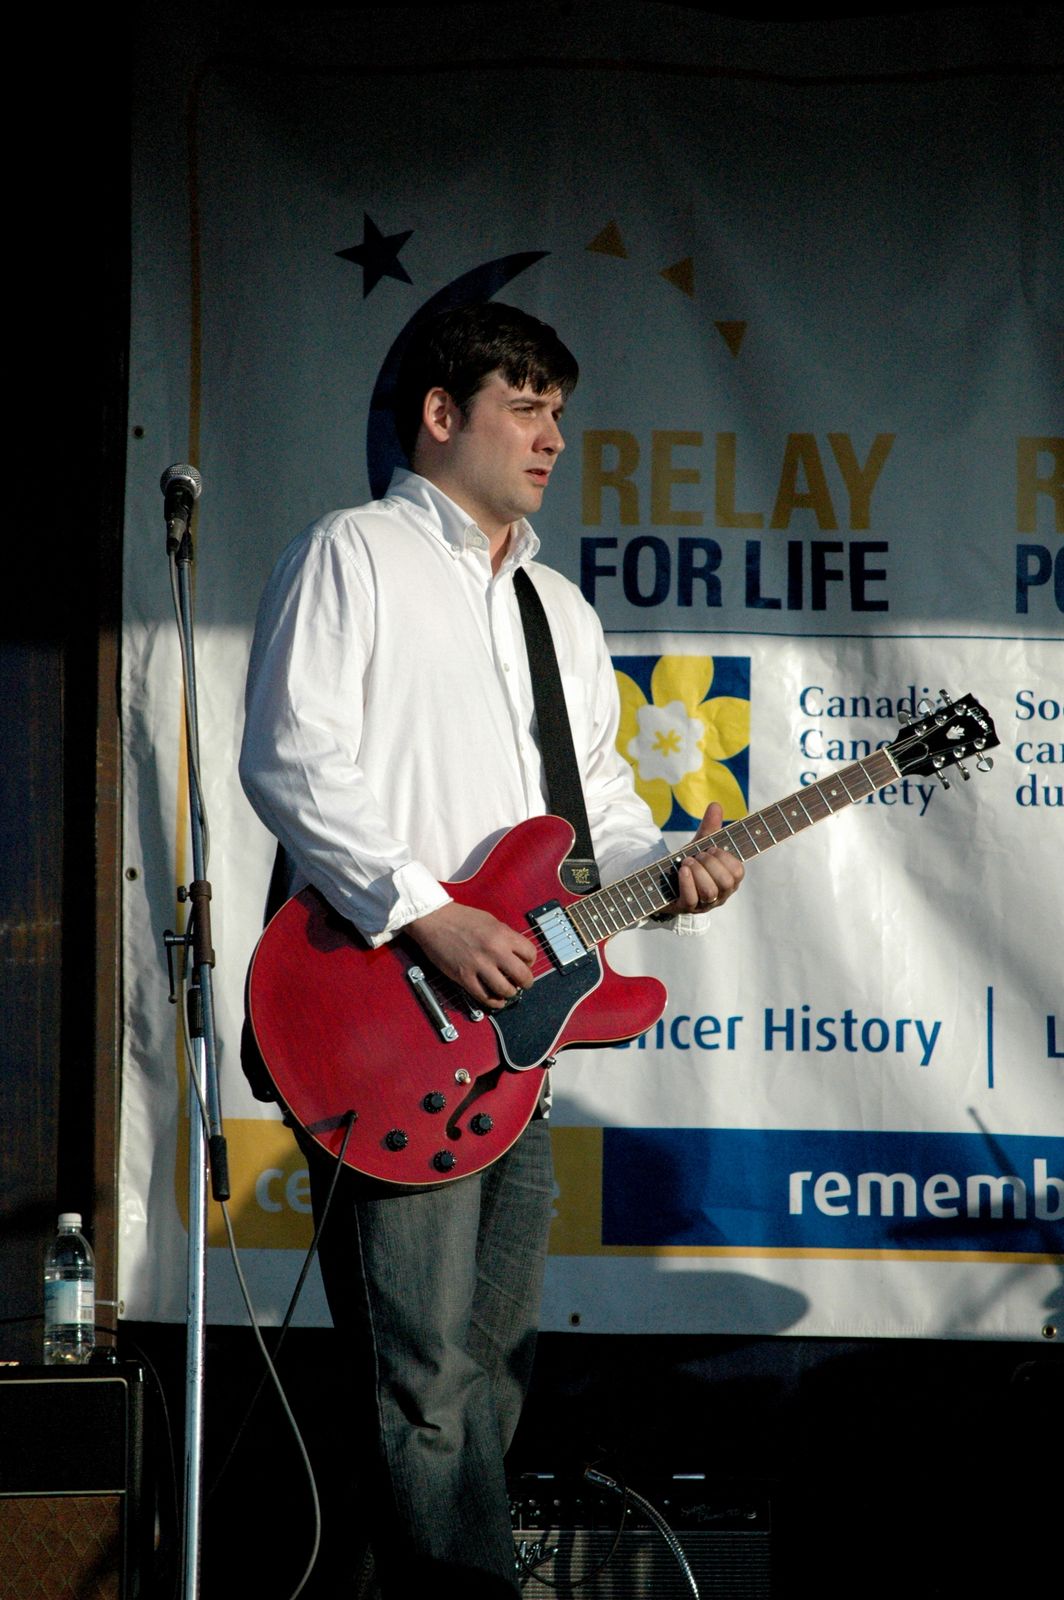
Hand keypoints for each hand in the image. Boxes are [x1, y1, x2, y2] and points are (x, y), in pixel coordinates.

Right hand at [407, 902, 536, 1009]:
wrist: (434, 919)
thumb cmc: (460, 917)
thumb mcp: (491, 921)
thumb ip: (505, 937)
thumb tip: (515, 954)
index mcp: (503, 934)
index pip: (530, 954)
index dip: (530, 962)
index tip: (525, 964)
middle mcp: (494, 950)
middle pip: (523, 975)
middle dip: (526, 982)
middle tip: (522, 983)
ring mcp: (479, 965)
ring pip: (506, 990)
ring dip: (510, 993)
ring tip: (508, 991)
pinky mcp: (464, 977)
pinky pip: (484, 996)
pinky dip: (493, 1002)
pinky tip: (496, 1000)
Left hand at [665, 802, 743, 916]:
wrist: (664, 882)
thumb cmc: (689, 864)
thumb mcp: (699, 846)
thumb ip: (709, 829)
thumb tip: (716, 804)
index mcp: (728, 880)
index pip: (738, 871)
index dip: (724, 857)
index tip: (711, 848)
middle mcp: (720, 895)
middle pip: (726, 882)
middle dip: (711, 863)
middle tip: (697, 855)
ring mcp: (703, 905)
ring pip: (710, 892)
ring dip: (698, 872)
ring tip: (687, 862)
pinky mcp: (686, 909)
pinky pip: (691, 900)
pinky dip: (687, 882)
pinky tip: (683, 870)